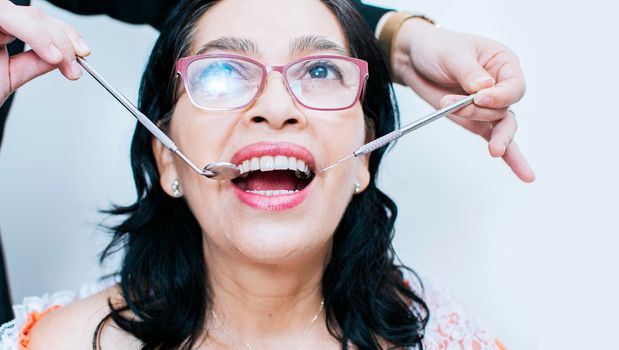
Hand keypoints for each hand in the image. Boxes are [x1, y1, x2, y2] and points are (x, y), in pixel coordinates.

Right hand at [0, 0, 90, 105]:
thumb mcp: (8, 77)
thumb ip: (33, 64)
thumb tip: (62, 58)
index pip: (38, 24)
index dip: (65, 36)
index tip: (83, 57)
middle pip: (37, 15)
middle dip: (64, 38)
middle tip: (76, 64)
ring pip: (26, 14)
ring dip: (52, 37)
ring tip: (62, 61)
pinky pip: (6, 15)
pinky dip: (33, 33)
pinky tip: (50, 54)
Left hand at [391, 18, 534, 182]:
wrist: (413, 58)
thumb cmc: (436, 47)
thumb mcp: (452, 54)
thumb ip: (469, 72)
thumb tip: (485, 88)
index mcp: (503, 63)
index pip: (514, 86)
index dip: (500, 96)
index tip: (479, 97)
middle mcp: (501, 86)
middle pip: (507, 109)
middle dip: (487, 115)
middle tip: (465, 111)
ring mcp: (489, 106)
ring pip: (499, 125)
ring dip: (480, 126)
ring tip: (470, 128)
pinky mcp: (475, 120)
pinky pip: (494, 138)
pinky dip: (509, 156)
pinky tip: (523, 173)